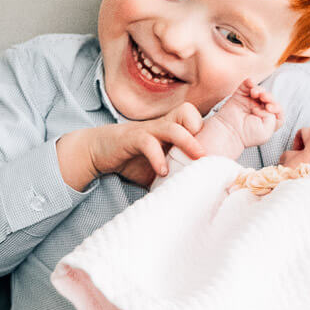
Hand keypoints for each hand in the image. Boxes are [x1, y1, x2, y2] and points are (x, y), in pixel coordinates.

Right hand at [88, 103, 205, 187]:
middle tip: (207, 155)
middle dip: (200, 131)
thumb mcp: (160, 167)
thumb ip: (177, 174)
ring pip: (172, 127)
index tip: (210, 150)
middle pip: (187, 112)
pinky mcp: (132, 138)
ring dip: (187, 142)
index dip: (204, 128)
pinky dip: (157, 157)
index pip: (193, 117)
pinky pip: (148, 142)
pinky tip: (161, 172)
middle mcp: (161, 126)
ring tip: (196, 159)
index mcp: (170, 129)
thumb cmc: (133, 161)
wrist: (99, 152)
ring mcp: (147, 130)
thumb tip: (198, 196)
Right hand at [205, 79, 282, 156]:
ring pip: (260, 91)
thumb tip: (268, 106)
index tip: (270, 108)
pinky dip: (250, 82)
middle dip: (269, 96)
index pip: (278, 111)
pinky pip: (247, 85)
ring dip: (260, 90)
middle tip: (263, 98)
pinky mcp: (240, 96)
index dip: (277, 107)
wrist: (229, 131)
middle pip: (270, 99)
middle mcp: (259, 111)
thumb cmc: (246, 135)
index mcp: (267, 121)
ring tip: (255, 94)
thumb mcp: (267, 132)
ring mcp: (249, 103)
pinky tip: (251, 84)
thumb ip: (274, 118)